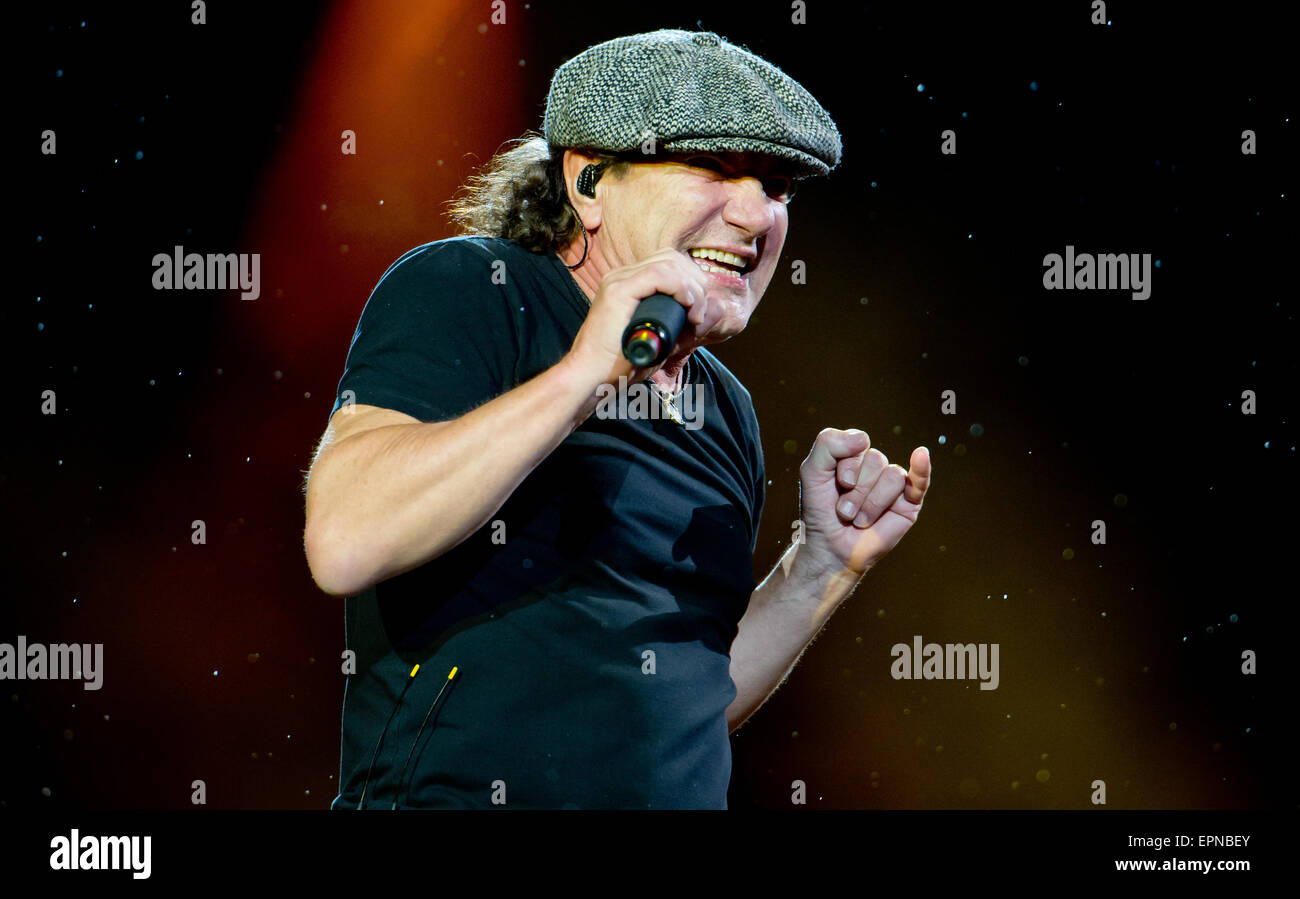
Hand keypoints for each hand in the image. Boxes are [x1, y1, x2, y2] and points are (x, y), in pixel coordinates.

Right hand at [564, 247, 721, 386]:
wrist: (590, 379)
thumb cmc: (622, 364)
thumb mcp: (662, 340)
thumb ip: (685, 325)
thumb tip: (716, 309)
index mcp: (629, 283)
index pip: (669, 263)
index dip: (692, 281)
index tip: (700, 311)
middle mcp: (622, 276)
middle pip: (672, 258)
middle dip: (697, 282)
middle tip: (700, 314)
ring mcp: (618, 281)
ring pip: (669, 263)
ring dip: (692, 288)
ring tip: (695, 316)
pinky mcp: (617, 291)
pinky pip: (658, 275)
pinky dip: (681, 289)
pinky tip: (688, 308)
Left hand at [797, 428, 930, 575]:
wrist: (830, 549)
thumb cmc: (820, 511)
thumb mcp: (812, 472)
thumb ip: (827, 444)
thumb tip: (864, 439)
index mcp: (854, 455)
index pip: (859, 442)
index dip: (848, 466)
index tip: (839, 485)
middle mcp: (875, 466)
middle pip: (876, 460)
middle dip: (857, 491)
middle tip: (845, 511)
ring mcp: (893, 484)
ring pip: (893, 476)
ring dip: (871, 503)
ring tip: (860, 520)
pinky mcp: (910, 502)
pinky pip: (920, 480)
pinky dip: (923, 469)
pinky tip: (920, 456)